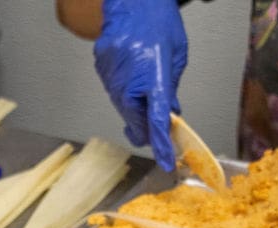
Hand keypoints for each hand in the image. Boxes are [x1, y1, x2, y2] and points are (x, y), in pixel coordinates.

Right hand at [94, 0, 187, 170]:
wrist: (133, 1)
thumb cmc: (158, 22)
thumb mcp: (176, 56)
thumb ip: (170, 89)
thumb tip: (169, 113)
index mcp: (154, 77)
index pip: (157, 121)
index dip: (162, 144)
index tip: (165, 161)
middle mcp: (129, 82)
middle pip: (136, 120)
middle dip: (146, 127)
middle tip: (155, 128)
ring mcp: (111, 77)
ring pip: (123, 107)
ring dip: (135, 106)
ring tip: (144, 85)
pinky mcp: (102, 71)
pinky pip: (114, 91)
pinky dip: (125, 90)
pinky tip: (132, 72)